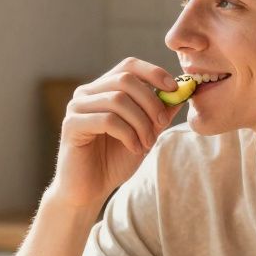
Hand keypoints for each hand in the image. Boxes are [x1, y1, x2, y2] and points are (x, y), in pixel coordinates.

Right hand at [45, 58, 182, 210]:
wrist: (89, 190)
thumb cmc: (113, 161)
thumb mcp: (144, 134)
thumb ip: (159, 113)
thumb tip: (183, 92)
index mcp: (103, 89)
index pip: (129, 66)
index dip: (153, 73)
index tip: (174, 89)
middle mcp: (87, 93)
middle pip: (126, 79)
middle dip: (151, 102)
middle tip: (161, 125)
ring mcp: (76, 107)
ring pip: (118, 100)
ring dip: (140, 123)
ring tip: (146, 144)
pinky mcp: (71, 125)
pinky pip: (107, 120)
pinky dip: (128, 134)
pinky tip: (134, 149)